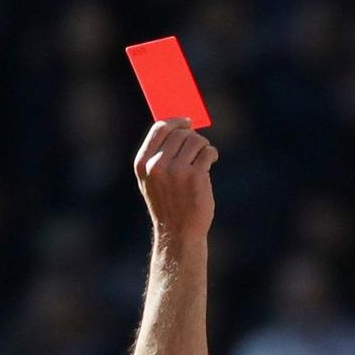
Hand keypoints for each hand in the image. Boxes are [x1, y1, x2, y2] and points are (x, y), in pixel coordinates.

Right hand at [134, 118, 216, 238]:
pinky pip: (208, 152)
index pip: (159, 129)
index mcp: (143, 163)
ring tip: (204, 156)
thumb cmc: (169, 204)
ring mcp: (177, 170)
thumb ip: (158, 154)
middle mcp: (157, 165)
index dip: (176, 121)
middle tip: (199, 146)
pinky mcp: (196, 176)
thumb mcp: (152, 180)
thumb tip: (179, 126)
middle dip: (193, 137)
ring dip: (203, 146)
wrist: (179, 233)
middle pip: (180, 133)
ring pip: (196, 141)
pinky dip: (212, 154)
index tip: (187, 121)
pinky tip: (211, 160)